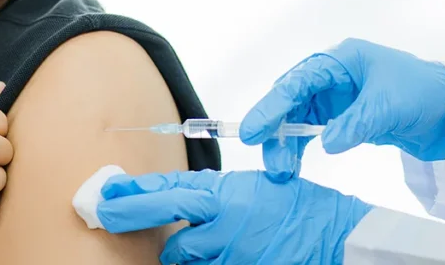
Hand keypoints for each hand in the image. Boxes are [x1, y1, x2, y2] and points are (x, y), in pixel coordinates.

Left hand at [97, 170, 371, 264]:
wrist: (339, 238)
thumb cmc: (300, 208)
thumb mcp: (254, 187)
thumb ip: (217, 194)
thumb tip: (185, 195)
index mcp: (225, 194)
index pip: (167, 192)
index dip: (133, 195)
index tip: (106, 196)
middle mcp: (222, 225)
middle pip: (168, 233)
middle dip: (142, 226)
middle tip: (111, 218)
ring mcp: (230, 255)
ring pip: (188, 259)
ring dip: (191, 254)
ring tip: (217, 243)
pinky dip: (213, 263)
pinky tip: (235, 252)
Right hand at [239, 38, 444, 178]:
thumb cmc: (425, 92)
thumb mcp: (388, 105)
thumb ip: (355, 123)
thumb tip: (325, 143)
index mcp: (341, 60)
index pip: (298, 82)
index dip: (272, 106)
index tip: (253, 131)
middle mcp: (332, 76)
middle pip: (291, 100)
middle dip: (275, 128)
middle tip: (266, 155)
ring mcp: (336, 98)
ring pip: (297, 119)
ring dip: (285, 143)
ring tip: (280, 169)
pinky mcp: (343, 118)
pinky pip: (312, 132)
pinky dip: (300, 148)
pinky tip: (292, 164)